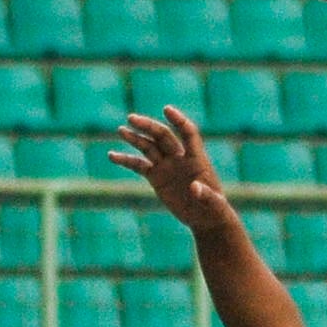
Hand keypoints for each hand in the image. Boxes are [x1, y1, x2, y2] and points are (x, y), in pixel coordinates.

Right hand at [108, 105, 236, 235]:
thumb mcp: (214, 204)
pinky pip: (138, 165)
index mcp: (196, 159)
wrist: (204, 217)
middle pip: (163, 136)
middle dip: (148, 126)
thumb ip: (206, 194)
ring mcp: (166, 166)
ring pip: (149, 147)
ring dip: (135, 138)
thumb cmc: (214, 210)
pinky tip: (111, 155)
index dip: (178, 120)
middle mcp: (180, 158)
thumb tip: (195, 188)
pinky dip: (125, 160)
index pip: (188, 133)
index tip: (166, 109)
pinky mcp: (156, 177)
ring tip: (121, 130)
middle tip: (131, 118)